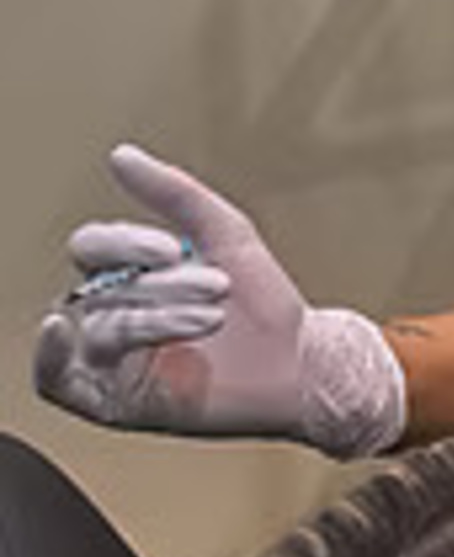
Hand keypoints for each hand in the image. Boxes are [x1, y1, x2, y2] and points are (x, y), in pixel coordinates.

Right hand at [34, 144, 404, 458]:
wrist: (301, 363)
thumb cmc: (265, 304)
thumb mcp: (226, 235)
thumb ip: (176, 194)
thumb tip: (121, 155)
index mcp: (130, 274)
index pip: (92, 247)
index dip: (125, 243)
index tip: (175, 249)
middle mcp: (112, 313)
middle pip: (101, 287)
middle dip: (162, 287)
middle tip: (219, 287)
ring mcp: (112, 360)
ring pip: (100, 329)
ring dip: (157, 319)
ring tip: (213, 318)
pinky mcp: (116, 401)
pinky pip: (56, 382)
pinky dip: (49, 358)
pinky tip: (62, 333)